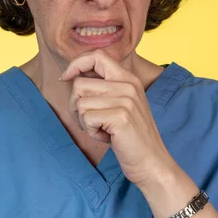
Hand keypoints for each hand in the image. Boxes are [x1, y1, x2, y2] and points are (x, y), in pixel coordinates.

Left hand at [59, 49, 174, 187]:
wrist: (151, 162)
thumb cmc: (130, 137)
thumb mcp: (120, 105)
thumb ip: (103, 88)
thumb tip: (72, 76)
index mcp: (128, 79)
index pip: (97, 55)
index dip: (76, 64)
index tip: (65, 77)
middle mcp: (128, 85)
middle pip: (79, 84)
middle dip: (76, 106)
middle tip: (92, 122)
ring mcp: (125, 100)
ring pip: (80, 103)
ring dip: (84, 122)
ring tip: (103, 129)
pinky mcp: (120, 116)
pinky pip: (86, 118)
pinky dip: (91, 132)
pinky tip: (107, 137)